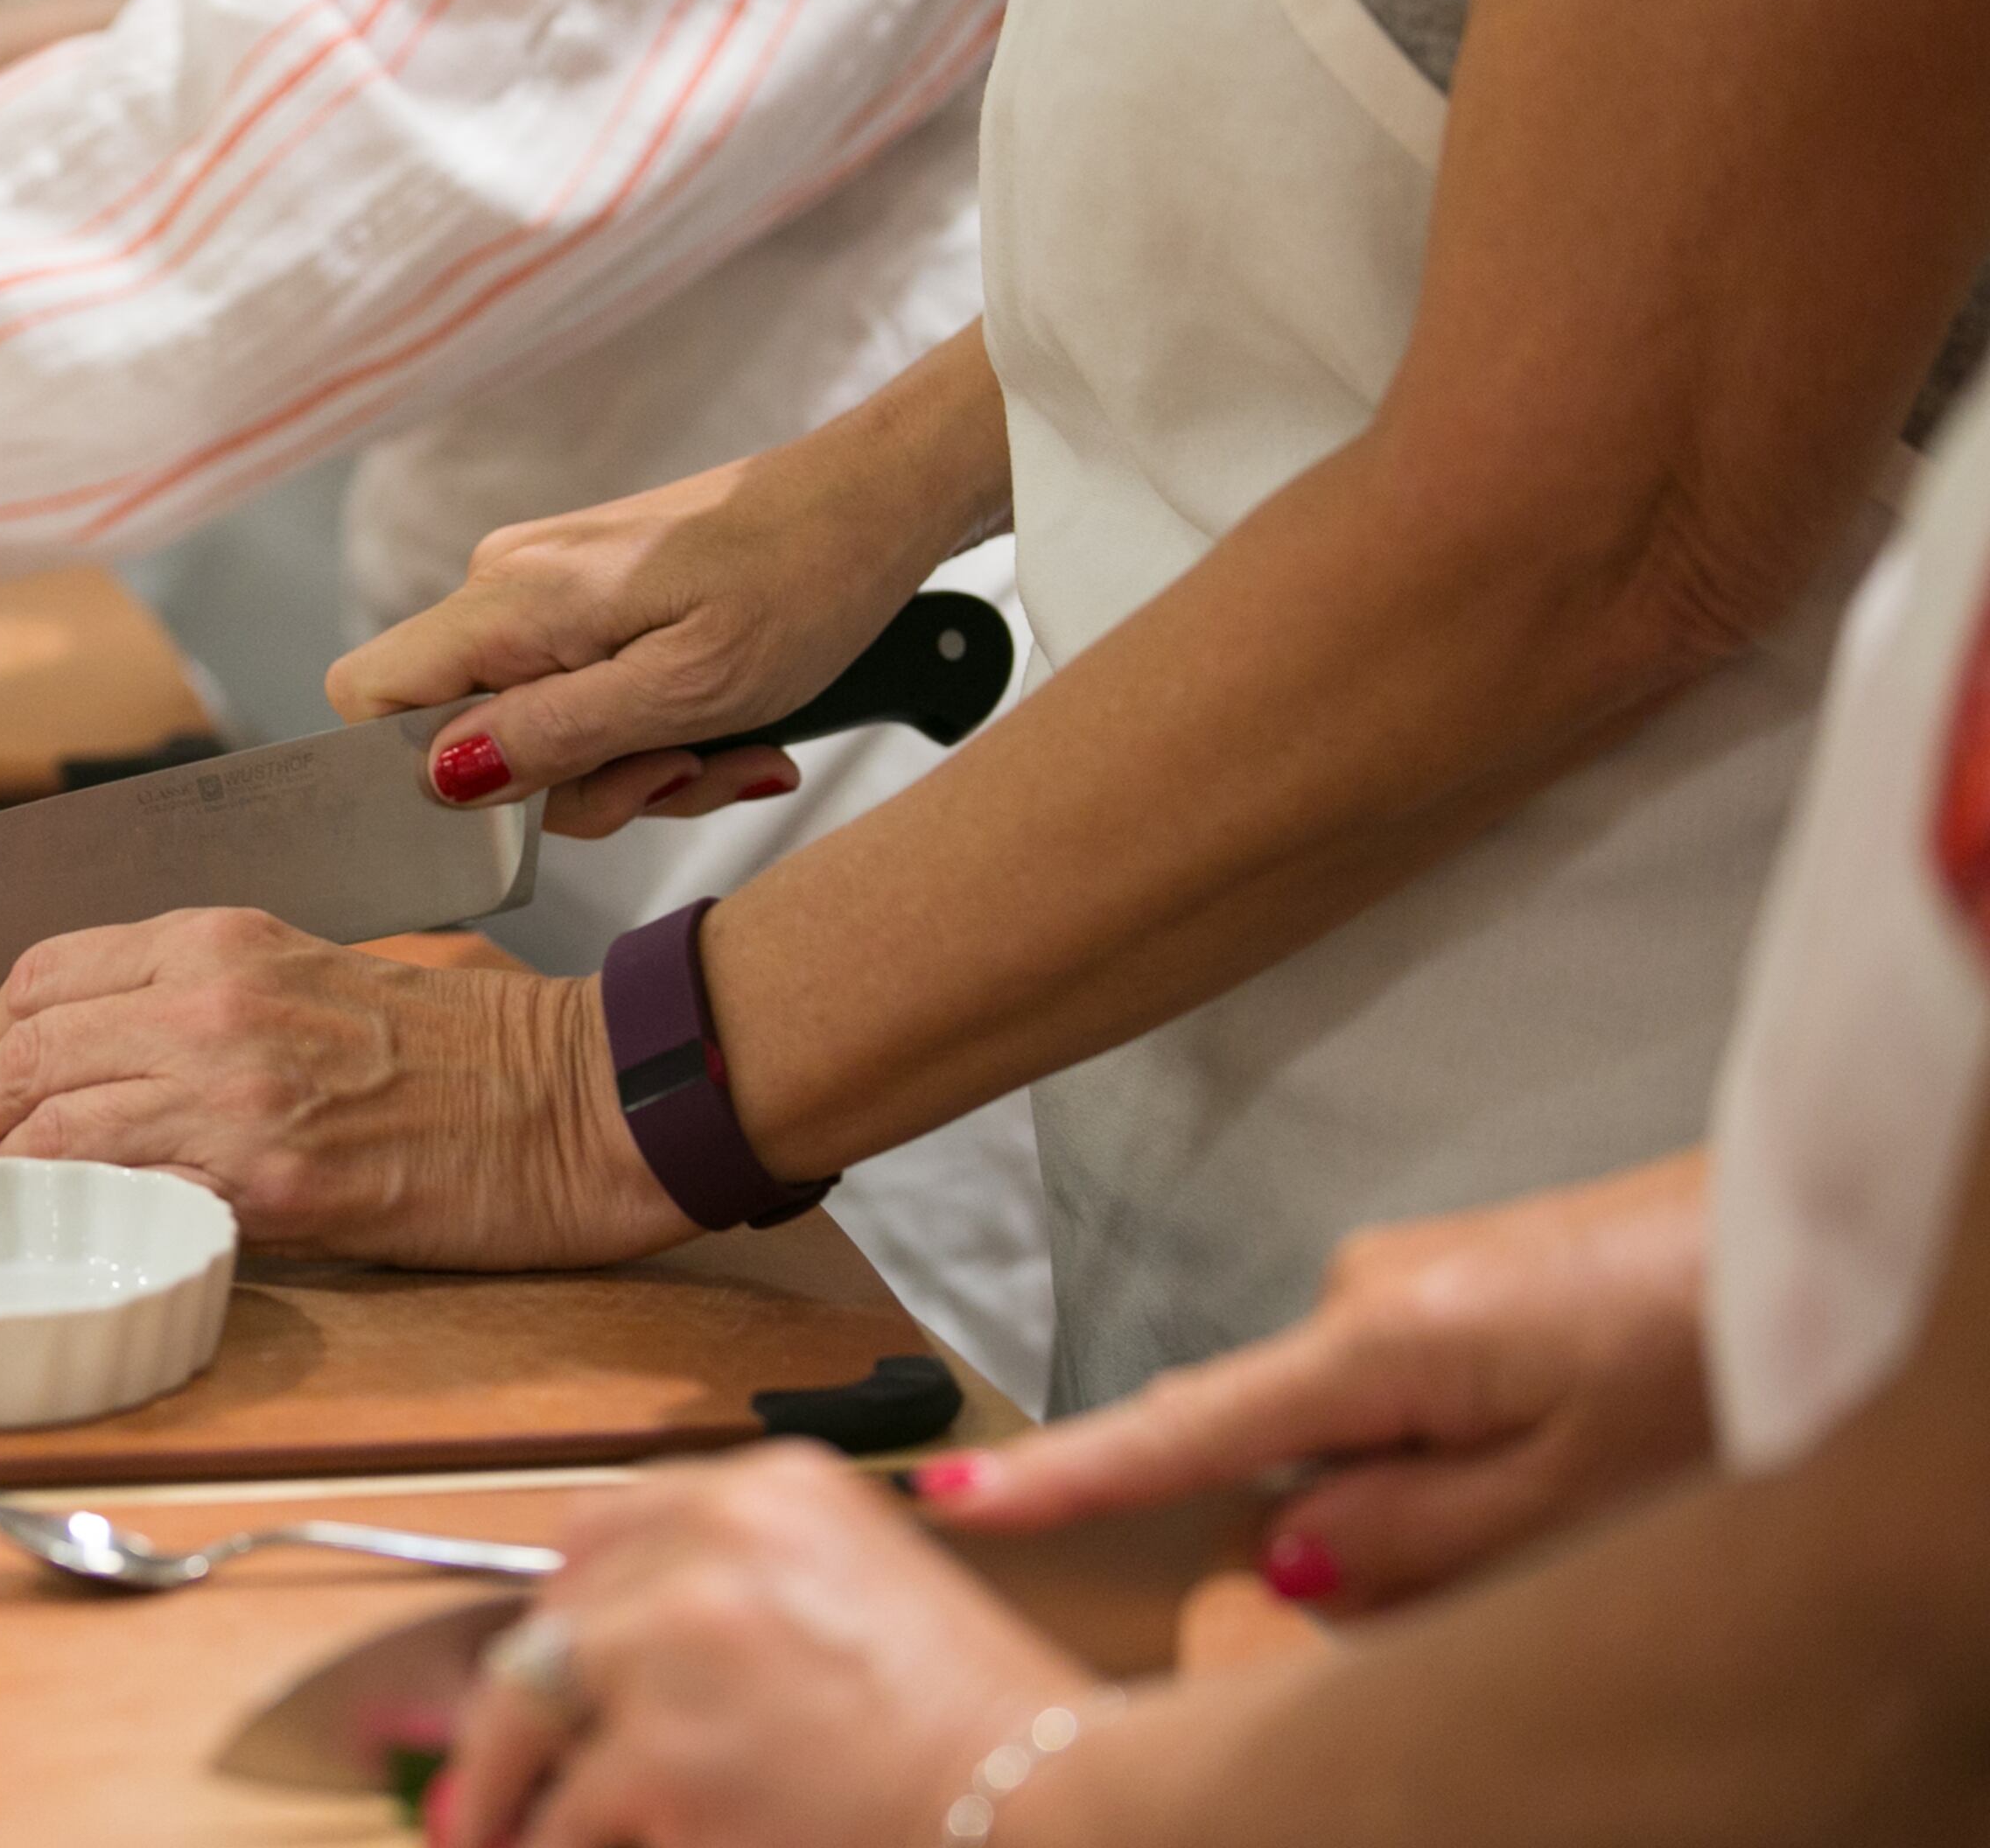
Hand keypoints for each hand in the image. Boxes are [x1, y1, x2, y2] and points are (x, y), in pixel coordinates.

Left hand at [0, 909, 694, 1268]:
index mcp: (218, 939)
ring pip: (48, 1126)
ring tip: (14, 1208)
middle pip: (21, 1050)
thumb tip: (90, 1066)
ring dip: (9, 1176)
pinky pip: (125, 1194)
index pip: (39, 976)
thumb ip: (198, 1007)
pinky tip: (87, 1237)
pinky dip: (83, 1218)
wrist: (576, 1096)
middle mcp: (210, 998)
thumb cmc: (461, 1050)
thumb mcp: (306, 982)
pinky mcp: (270, 1179)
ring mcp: (234, 1088)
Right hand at [325, 452, 867, 837]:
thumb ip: (554, 736)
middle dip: (575, 787)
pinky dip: (652, 734)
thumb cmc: (804, 579)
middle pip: (466, 737)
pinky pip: (585, 700)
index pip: (370, 695)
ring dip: (632, 769)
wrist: (878, 501)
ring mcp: (548, 593)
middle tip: (680, 774)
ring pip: (537, 731)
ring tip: (728, 751)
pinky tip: (727, 732)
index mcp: (511, 600)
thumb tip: (441, 779)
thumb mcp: (685, 689)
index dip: (419, 773)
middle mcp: (507, 587)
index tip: (530, 802)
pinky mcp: (592, 603)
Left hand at [443, 1442, 1092, 1847]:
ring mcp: (680, 1647)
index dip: (561, 1609)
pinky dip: (550, 1844)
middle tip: (482, 1773)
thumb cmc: (978, 1724)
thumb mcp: (865, 1587)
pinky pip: (565, 1813)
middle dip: (512, 1709)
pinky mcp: (666, 1758)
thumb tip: (615, 1656)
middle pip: (549, 1620)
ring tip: (486, 1833)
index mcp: (770, 1490)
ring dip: (504, 1787)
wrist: (1043, 1804)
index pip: (603, 1528)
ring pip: (530, 1717)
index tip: (534, 1664)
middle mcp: (714, 1545)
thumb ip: (744, 1589)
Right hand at [917, 1153, 1713, 1613]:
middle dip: (1337, 1522)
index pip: (1182, 1426)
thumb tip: (1287, 1554)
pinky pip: (1395, 1395)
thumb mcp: (1571, 1487)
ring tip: (1573, 1481)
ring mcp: (1404, 1279)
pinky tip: (1555, 1453)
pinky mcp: (1452, 1283)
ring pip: (1346, 1427)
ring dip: (1415, 1489)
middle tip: (1494, 1536)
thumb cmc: (1721, 1341)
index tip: (956, 1497)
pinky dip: (1441, 1452)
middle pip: (1275, 1442)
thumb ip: (1409, 1535)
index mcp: (1378, 1340)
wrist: (1820, 1222)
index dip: (1069, 1475)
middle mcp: (1362, 1289)